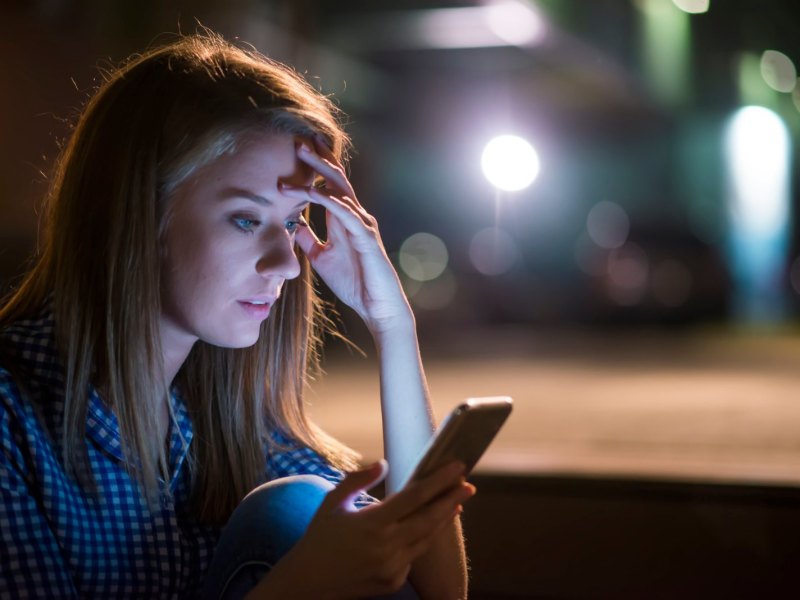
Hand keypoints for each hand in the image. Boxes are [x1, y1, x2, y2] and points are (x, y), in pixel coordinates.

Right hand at [264, 460, 474, 598]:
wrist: (308, 582)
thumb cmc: (319, 537)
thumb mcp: (333, 502)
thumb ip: (358, 479)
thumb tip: (384, 463)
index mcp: (372, 522)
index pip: (414, 496)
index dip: (438, 480)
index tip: (456, 467)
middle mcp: (386, 546)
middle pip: (430, 518)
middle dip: (452, 499)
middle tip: (469, 484)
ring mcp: (392, 567)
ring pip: (427, 539)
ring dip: (443, 519)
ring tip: (456, 503)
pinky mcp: (393, 581)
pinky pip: (413, 556)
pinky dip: (422, 539)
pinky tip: (428, 527)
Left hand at [280, 137, 411, 333]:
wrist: (377, 307)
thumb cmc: (354, 283)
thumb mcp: (321, 257)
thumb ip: (308, 239)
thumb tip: (292, 224)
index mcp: (344, 220)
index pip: (328, 186)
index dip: (314, 167)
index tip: (295, 151)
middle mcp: (355, 216)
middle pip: (335, 179)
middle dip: (317, 159)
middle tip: (297, 141)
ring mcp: (362, 224)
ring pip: (340, 189)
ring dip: (319, 172)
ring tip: (300, 155)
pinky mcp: (366, 237)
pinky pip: (345, 213)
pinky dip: (328, 200)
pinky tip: (312, 191)